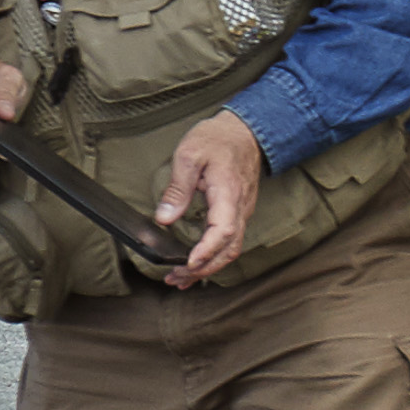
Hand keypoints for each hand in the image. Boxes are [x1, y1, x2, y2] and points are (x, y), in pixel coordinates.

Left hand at [150, 114, 264, 284]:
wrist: (246, 131)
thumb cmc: (217, 139)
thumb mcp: (189, 155)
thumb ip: (177, 188)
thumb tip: (164, 219)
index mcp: (229, 193)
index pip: (223, 231)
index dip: (206, 251)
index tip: (189, 264)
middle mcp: (240, 207)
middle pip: (229, 249)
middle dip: (204, 268)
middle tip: (176, 278)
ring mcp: (242, 211)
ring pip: (231, 248)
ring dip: (208, 266)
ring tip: (182, 278)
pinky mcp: (238, 212)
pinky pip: (230, 240)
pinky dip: (214, 256)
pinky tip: (197, 262)